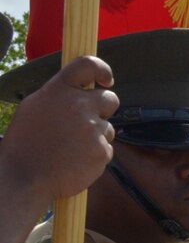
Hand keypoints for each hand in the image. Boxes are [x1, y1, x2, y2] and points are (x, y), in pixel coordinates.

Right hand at [1, 56, 116, 199]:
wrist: (24, 177)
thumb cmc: (26, 144)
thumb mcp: (35, 108)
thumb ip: (59, 96)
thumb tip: (80, 90)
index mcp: (58, 91)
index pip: (88, 65)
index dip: (102, 69)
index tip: (106, 80)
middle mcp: (79, 105)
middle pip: (110, 99)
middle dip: (103, 109)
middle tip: (86, 123)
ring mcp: (93, 128)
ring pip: (108, 127)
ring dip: (96, 136)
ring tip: (70, 148)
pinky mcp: (102, 150)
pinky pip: (107, 148)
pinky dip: (95, 155)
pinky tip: (75, 161)